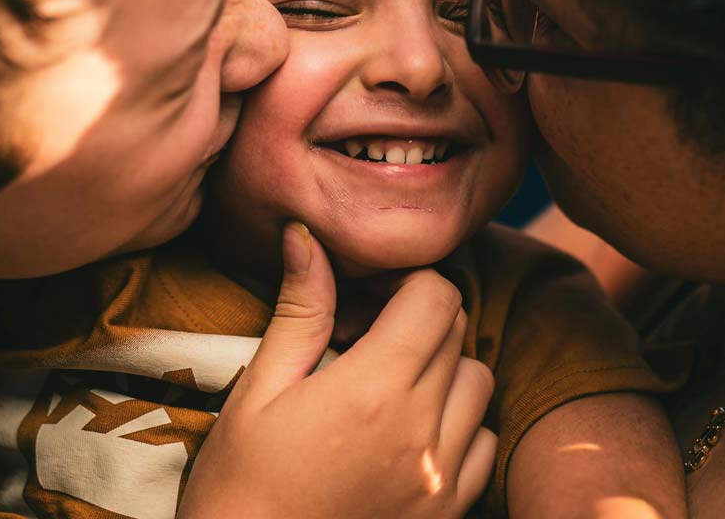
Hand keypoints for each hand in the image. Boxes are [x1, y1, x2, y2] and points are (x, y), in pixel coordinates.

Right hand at [180, 223, 496, 518]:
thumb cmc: (239, 487)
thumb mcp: (258, 392)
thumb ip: (300, 311)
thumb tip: (308, 234)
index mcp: (372, 389)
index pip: (435, 295)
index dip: (403, 283)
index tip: (364, 302)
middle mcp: (422, 431)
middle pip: (457, 331)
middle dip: (417, 319)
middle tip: (364, 340)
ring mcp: (441, 477)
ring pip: (479, 383)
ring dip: (444, 371)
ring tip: (388, 388)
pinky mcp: (448, 513)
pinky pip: (485, 447)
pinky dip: (461, 429)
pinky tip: (409, 435)